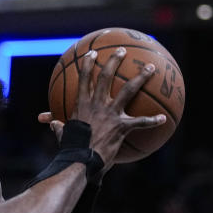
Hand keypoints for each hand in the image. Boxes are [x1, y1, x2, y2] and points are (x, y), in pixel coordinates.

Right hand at [68, 48, 163, 167]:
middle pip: (106, 77)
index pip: (84, 79)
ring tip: (151, 68)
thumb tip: (49, 122)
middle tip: (122, 51)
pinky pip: (140, 122)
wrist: (81, 161)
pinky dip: (152, 120)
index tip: (92, 53)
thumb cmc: (71, 149)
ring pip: (129, 90)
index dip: (88, 64)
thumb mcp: (62, 134)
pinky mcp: (122, 127)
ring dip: (141, 77)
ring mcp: (111, 114)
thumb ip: (57, 125)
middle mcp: (97, 104)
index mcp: (82, 105)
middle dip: (114, 61)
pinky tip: (163, 118)